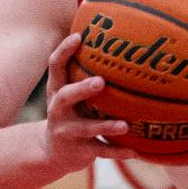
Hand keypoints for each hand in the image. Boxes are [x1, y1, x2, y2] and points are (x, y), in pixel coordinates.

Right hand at [44, 33, 132, 167]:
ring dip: (105, 126)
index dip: (64, 50)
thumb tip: (115, 37)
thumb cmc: (71, 109)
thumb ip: (84, 69)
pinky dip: (117, 152)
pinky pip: (100, 151)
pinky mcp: (78, 151)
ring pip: (86, 128)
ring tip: (124, 125)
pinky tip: (135, 151)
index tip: (79, 36)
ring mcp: (67, 131)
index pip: (55, 66)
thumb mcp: (70, 90)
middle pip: (66, 96)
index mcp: (57, 89)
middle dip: (82, 89)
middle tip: (100, 82)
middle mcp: (58, 109)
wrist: (52, 151)